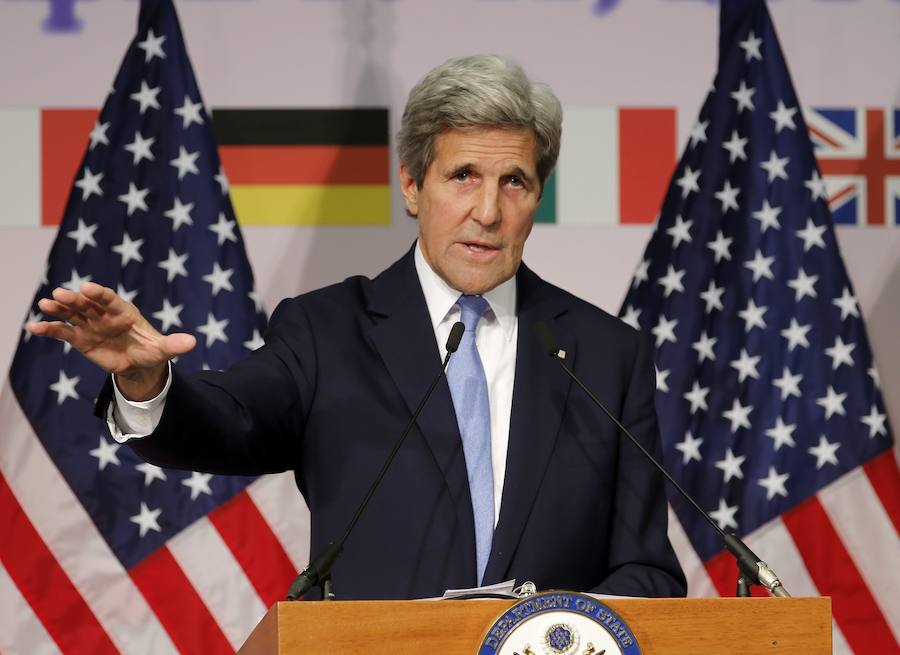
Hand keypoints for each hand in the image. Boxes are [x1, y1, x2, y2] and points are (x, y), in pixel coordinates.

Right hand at [27, 282, 195, 399]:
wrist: (138, 364)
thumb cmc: (151, 351)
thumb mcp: (164, 350)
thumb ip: (174, 344)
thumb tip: (193, 342)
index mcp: (124, 312)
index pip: (110, 299)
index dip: (99, 293)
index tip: (88, 288)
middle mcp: (104, 315)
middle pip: (87, 304)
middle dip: (74, 299)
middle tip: (59, 295)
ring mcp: (90, 325)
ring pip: (72, 314)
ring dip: (58, 309)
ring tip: (44, 305)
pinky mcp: (80, 338)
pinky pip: (62, 332)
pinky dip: (49, 329)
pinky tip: (34, 327)